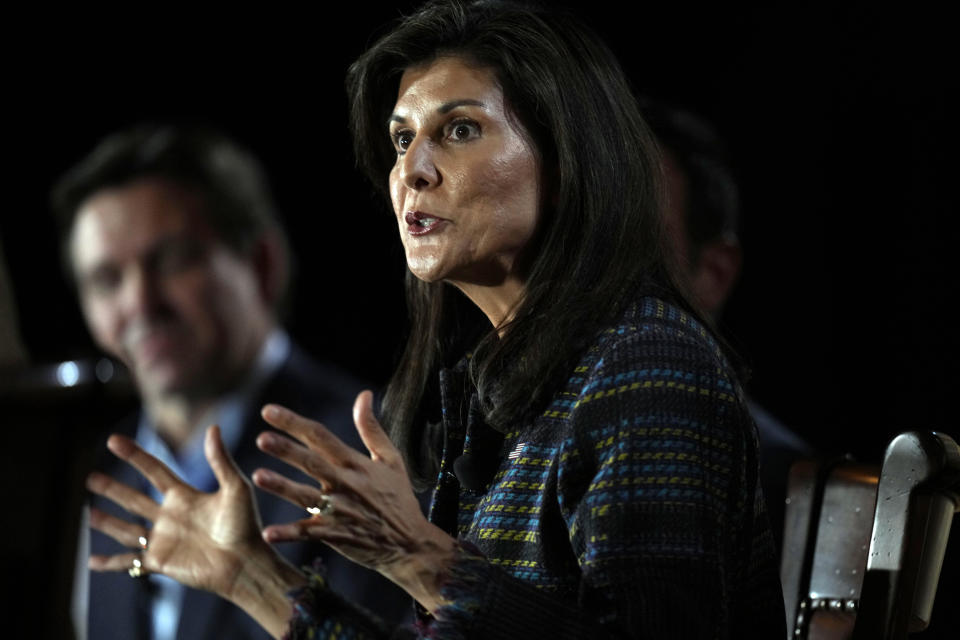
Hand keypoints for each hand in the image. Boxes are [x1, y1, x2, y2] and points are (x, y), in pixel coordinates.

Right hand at [86, 426, 304, 637]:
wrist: (245, 563)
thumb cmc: (245, 525)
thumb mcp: (235, 488)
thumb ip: (220, 460)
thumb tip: (213, 427)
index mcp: (185, 496)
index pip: (154, 470)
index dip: (134, 455)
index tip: (113, 440)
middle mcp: (171, 516)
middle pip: (134, 498)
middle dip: (112, 489)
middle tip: (90, 477)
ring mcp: (164, 539)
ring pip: (127, 529)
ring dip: (107, 522)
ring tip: (88, 513)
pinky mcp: (161, 562)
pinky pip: (130, 562)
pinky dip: (110, 563)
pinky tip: (91, 561)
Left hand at [254, 390, 457, 611]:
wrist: (409, 543)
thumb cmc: (398, 497)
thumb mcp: (391, 459)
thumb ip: (372, 428)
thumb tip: (364, 394)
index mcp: (356, 464)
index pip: (321, 437)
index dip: (294, 423)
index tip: (268, 411)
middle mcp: (346, 484)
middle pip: (312, 463)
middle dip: (287, 450)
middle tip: (262, 439)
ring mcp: (339, 511)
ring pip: (305, 497)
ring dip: (282, 487)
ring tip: (258, 477)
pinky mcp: (334, 535)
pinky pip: (307, 534)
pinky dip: (288, 534)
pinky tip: (268, 533)